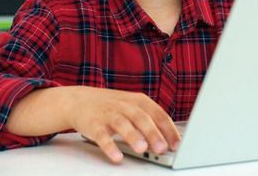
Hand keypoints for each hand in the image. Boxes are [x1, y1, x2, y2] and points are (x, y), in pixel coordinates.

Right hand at [65, 87, 180, 163]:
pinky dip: (109, 146)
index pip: (158, 114)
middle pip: (142, 118)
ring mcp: (109, 114)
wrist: (80, 100)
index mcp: (139, 101)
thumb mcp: (133, 107)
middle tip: (162, 148)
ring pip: (123, 124)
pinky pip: (102, 136)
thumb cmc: (113, 107)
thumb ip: (150, 121)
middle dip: (153, 133)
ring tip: (142, 149)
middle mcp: (125, 106)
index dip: (168, 129)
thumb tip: (168, 140)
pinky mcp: (93, 124)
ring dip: (133, 137)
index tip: (177, 143)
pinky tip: (117, 156)